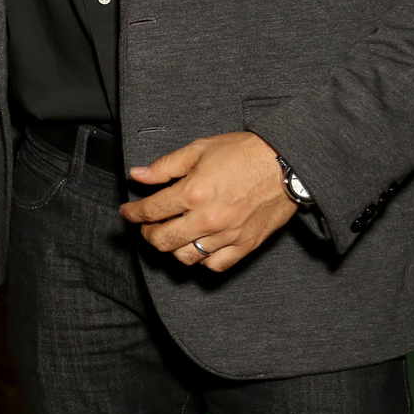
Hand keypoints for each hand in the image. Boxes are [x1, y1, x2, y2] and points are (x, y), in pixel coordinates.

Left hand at [119, 131, 298, 271]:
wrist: (285, 164)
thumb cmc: (244, 153)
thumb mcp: (199, 149)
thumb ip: (165, 166)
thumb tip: (138, 175)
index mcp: (193, 192)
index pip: (150, 211)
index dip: (132, 213)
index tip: (128, 212)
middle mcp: (207, 218)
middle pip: (162, 240)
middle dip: (147, 234)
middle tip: (147, 225)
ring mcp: (227, 235)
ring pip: (186, 256)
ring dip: (172, 248)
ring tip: (171, 235)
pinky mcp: (245, 245)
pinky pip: (215, 265)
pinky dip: (201, 260)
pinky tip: (198, 246)